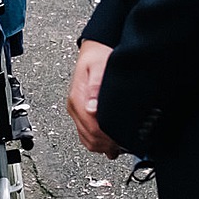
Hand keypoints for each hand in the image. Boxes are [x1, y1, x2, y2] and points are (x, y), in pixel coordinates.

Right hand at [67, 39, 122, 157]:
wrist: (93, 52)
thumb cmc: (98, 57)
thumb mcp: (98, 66)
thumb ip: (95, 86)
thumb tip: (92, 108)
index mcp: (77, 98)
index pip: (91, 127)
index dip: (107, 137)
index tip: (121, 140)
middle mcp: (75, 107)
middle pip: (88, 136)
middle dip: (106, 144)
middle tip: (123, 146)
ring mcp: (77, 111)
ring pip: (86, 138)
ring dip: (102, 145)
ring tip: (118, 147)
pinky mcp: (80, 112)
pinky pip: (85, 134)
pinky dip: (98, 141)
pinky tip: (110, 143)